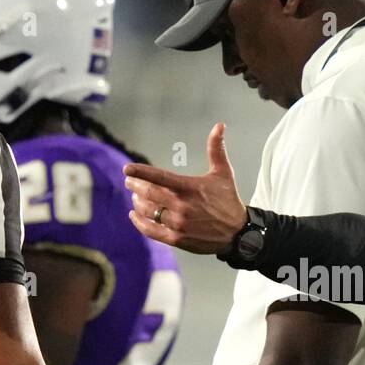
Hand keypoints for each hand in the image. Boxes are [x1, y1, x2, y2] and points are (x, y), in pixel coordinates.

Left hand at [124, 122, 247, 254]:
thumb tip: (220, 125)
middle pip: (149, 193)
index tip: (127, 169)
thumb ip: (216, 149)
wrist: (237, 233)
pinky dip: (139, 222)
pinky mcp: (177, 238)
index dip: (141, 172)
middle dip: (135, 185)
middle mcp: (182, 206)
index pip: (160, 177)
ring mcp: (179, 224)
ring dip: (137, 202)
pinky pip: (151, 230)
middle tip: (129, 181)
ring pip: (147, 211)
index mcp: (190, 188)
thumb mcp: (223, 173)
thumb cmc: (228, 200)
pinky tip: (134, 215)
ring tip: (135, 196)